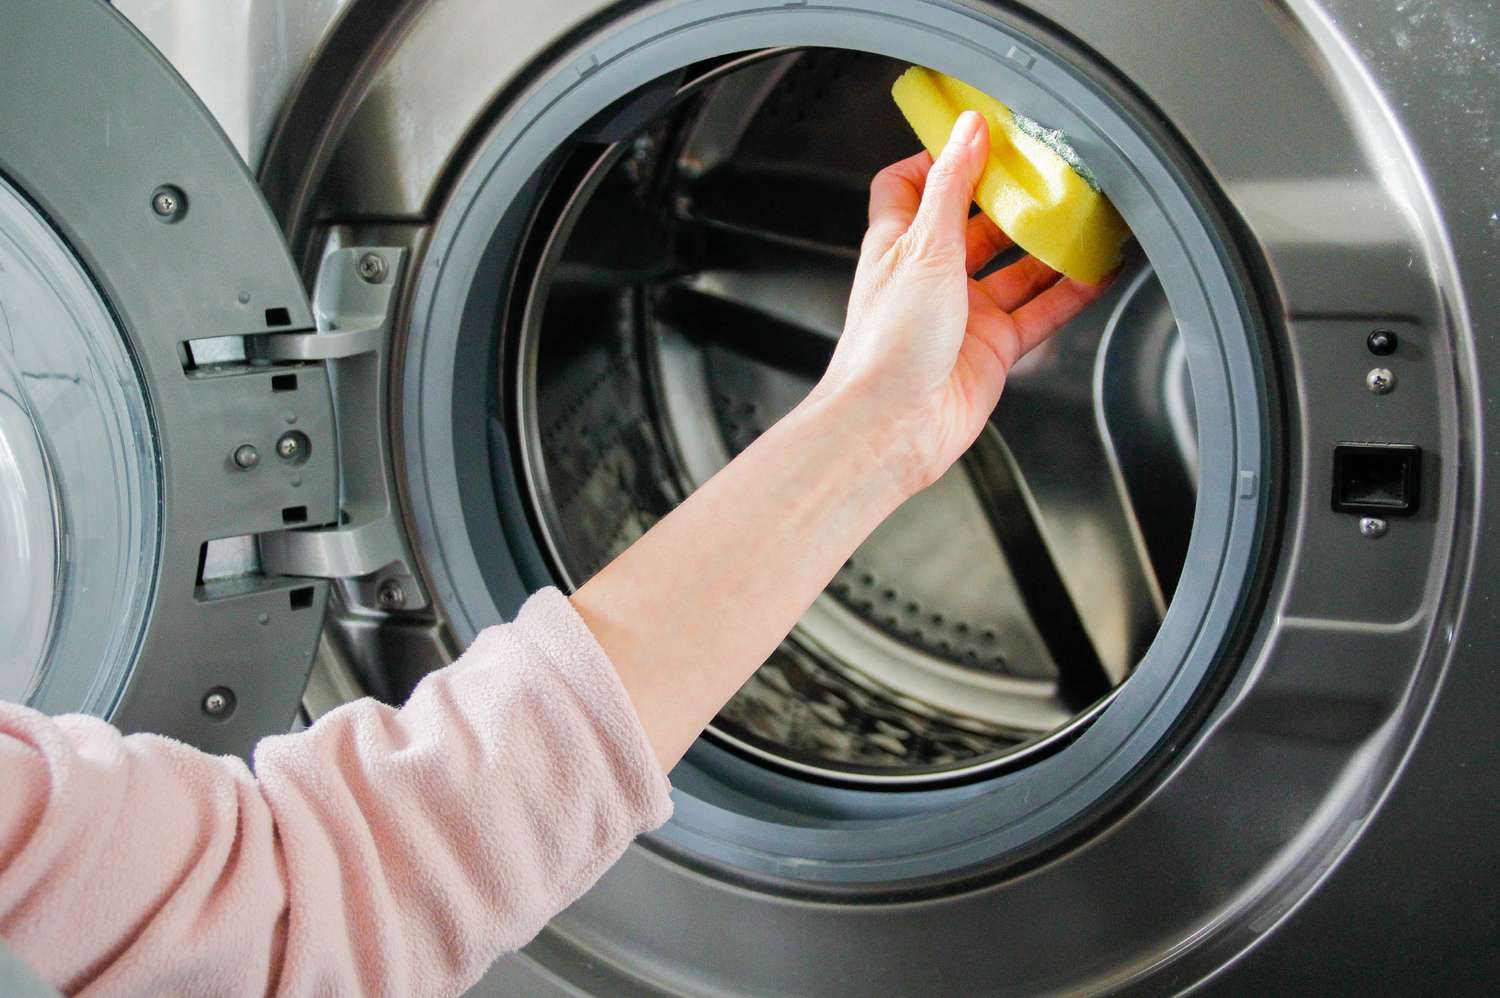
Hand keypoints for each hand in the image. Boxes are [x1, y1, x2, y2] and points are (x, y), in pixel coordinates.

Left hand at [812, 110, 1114, 497]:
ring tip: (1085, 218)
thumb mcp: (923, 247)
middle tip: (1051, 176)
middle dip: (1013, 201)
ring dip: (1050, 246)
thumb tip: (966, 131)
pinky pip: (1040, 312)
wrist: (892, 425)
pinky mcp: (992, 348)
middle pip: (977, 224)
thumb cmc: (886, 346)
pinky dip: (1070, 293)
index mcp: (899, 244)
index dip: (941, 159)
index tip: (979, 138)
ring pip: (1017, 268)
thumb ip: (949, 186)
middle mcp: (930, 276)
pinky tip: (1097, 273)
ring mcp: (964, 313)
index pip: (911, 185)